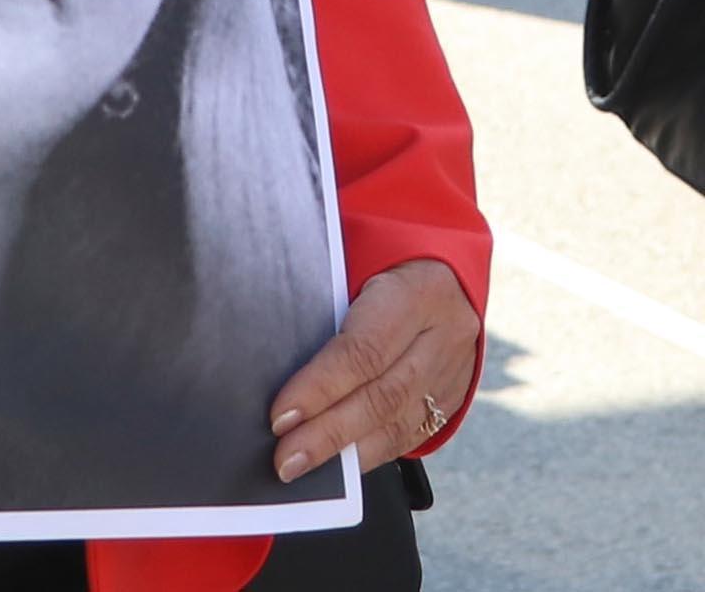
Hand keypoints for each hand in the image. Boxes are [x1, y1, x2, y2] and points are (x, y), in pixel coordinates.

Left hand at [267, 258, 480, 481]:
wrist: (445, 267)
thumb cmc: (376, 254)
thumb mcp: (353, 258)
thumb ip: (321, 299)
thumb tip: (269, 350)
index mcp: (416, 291)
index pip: (362, 350)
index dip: (319, 387)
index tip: (279, 415)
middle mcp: (444, 335)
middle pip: (381, 396)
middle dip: (327, 433)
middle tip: (285, 459)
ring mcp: (455, 370)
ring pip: (399, 422)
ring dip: (346, 452)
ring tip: (303, 470)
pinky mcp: (454, 395)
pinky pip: (411, 432)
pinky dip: (371, 452)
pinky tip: (339, 466)